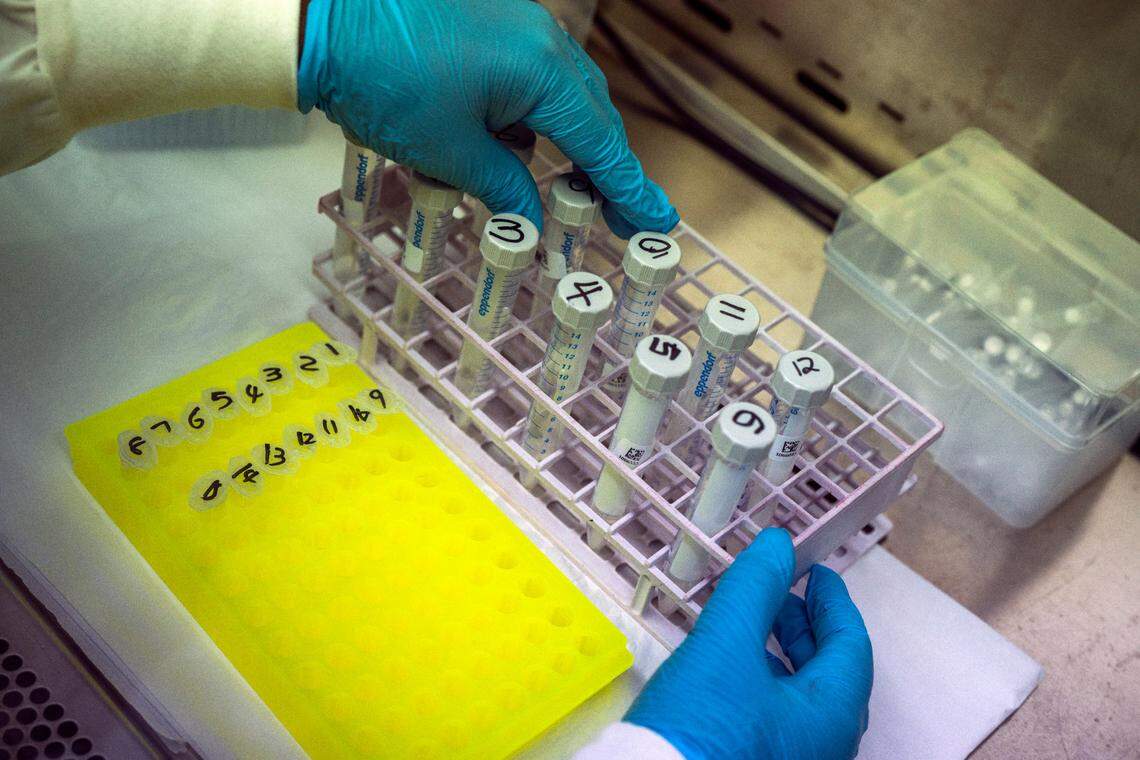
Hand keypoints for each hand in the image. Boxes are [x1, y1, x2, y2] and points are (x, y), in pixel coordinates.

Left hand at [297, 0, 678, 237]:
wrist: (323, 18)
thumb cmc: (384, 82)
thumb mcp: (449, 152)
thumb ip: (504, 188)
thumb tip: (533, 223)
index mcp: (542, 71)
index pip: (601, 143)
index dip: (629, 189)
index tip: (658, 220)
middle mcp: (542, 40)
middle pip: (592, 115)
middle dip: (605, 169)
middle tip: (619, 218)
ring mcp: (517, 24)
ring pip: (562, 95)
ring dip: (568, 142)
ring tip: (565, 190)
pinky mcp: (490, 22)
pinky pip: (530, 77)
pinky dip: (533, 117)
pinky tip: (511, 146)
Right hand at [626, 528, 872, 759]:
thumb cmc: (697, 737)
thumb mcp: (725, 645)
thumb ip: (756, 588)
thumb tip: (778, 547)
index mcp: (831, 717)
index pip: (851, 646)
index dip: (833, 602)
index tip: (819, 575)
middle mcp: (823, 746)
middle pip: (831, 674)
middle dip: (807, 626)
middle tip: (788, 595)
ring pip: (804, 699)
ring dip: (785, 655)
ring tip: (755, 626)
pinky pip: (781, 719)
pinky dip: (767, 683)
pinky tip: (735, 672)